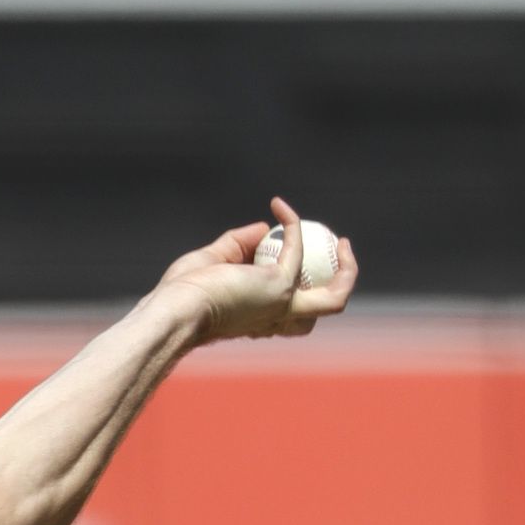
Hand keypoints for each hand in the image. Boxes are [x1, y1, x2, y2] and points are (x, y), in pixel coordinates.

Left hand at [156, 196, 358, 345]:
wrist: (176, 309)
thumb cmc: (184, 294)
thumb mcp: (213, 261)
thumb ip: (239, 244)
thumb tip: (264, 226)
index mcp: (259, 319)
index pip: (290, 310)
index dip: (299, 284)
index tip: (290, 256)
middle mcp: (274, 319)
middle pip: (321, 313)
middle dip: (340, 286)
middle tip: (337, 255)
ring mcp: (280, 304)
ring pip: (333, 299)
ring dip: (348, 270)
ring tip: (341, 241)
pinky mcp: (279, 286)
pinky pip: (297, 247)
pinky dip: (291, 223)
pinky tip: (278, 205)